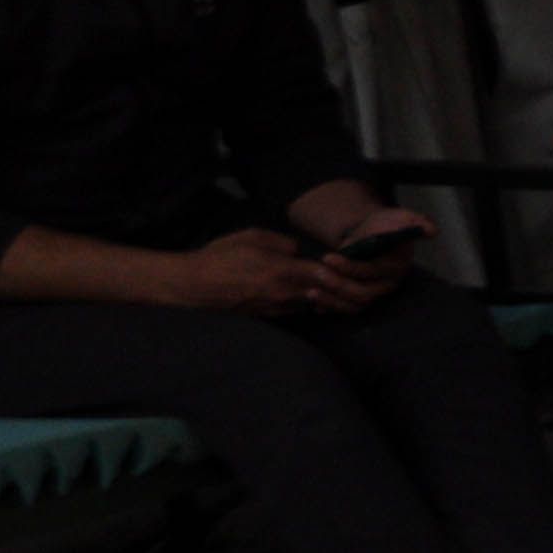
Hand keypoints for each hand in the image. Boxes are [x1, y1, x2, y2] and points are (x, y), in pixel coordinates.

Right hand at [164, 226, 367, 314]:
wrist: (192, 284)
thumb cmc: (220, 255)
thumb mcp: (253, 237)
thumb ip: (283, 243)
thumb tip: (301, 251)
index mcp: (280, 270)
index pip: (324, 274)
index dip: (343, 271)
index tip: (354, 265)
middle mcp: (282, 293)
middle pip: (326, 294)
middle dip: (344, 288)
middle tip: (361, 281)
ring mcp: (276, 307)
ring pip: (315, 306)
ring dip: (332, 299)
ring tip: (347, 289)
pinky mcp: (268, 315)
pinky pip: (299, 311)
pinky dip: (313, 305)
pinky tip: (321, 297)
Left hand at [299, 207, 428, 303]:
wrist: (368, 234)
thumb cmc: (382, 225)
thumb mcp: (399, 216)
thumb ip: (415, 220)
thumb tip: (431, 230)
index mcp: (397, 266)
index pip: (374, 271)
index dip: (351, 267)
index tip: (329, 257)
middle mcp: (388, 283)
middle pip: (363, 292)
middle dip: (337, 284)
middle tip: (316, 272)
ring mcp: (375, 293)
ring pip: (354, 304)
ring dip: (331, 299)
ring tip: (310, 291)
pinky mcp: (360, 298)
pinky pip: (345, 308)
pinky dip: (329, 306)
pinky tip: (313, 301)